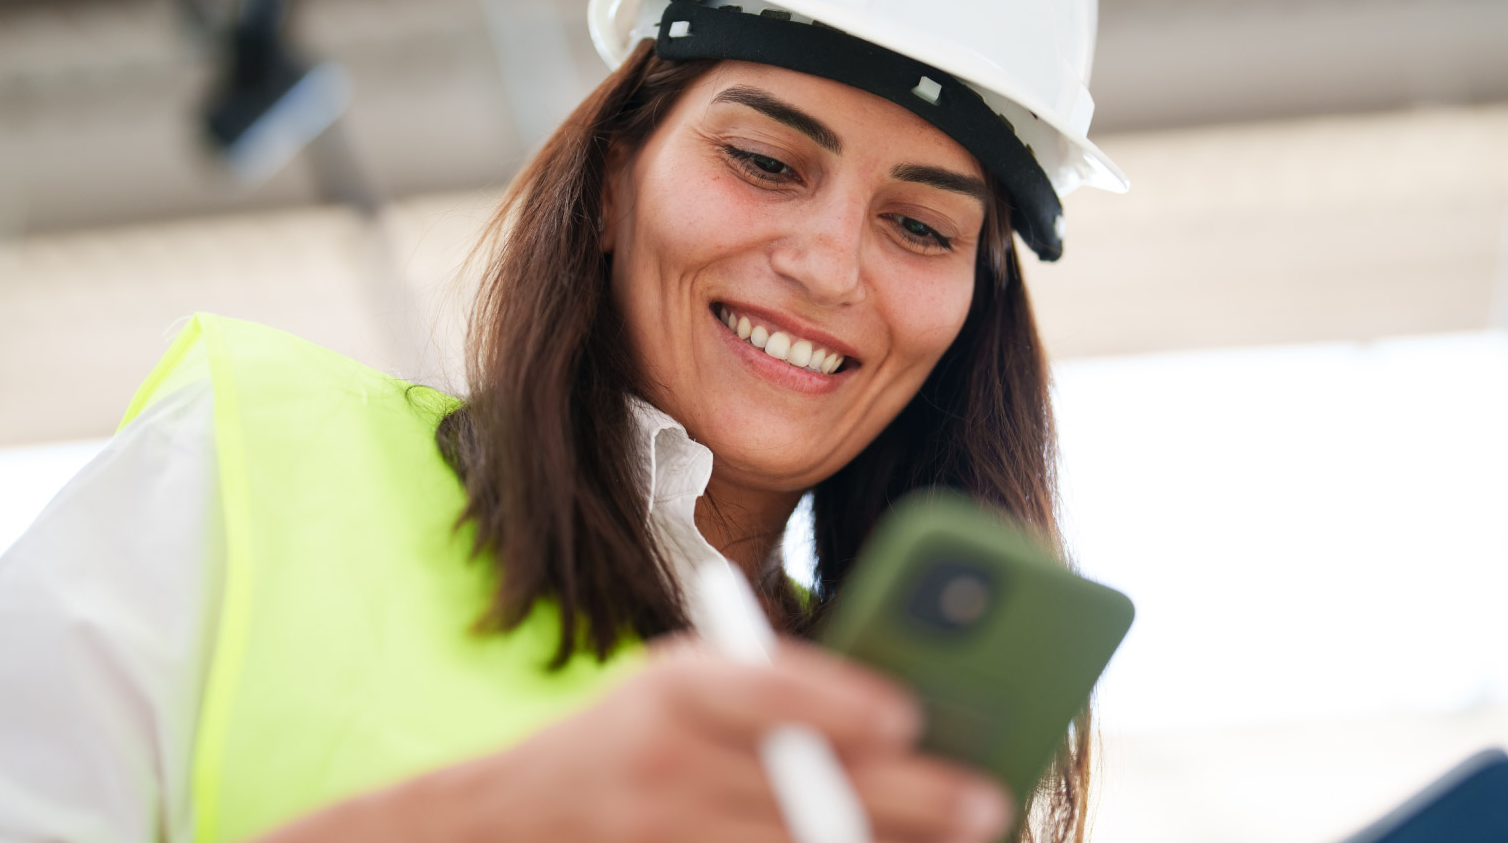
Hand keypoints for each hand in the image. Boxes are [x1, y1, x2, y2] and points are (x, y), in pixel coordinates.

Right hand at [262, 636, 1012, 842]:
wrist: (521, 815)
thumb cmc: (639, 733)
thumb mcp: (686, 681)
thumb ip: (773, 689)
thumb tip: (908, 717)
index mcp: (676, 686)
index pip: (763, 689)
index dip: (836, 702)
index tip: (909, 713)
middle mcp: (667, 761)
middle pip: (802, 786)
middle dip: (904, 800)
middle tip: (985, 802)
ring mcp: (668, 833)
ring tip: (961, 842)